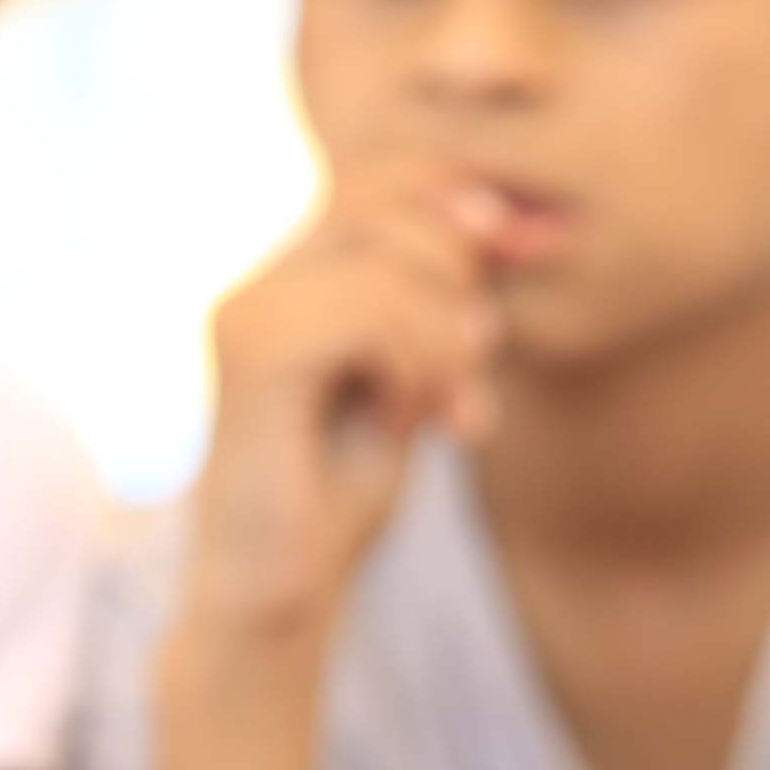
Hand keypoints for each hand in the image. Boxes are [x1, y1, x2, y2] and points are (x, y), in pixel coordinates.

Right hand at [175, 162, 517, 641]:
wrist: (281, 598)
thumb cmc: (344, 498)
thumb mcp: (419, 378)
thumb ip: (448, 302)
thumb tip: (520, 223)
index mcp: (290, 276)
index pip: (381, 171)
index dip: (462, 197)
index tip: (523, 254)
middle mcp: (257, 277)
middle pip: (387, 194)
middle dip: (461, 273)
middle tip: (478, 365)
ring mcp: (245, 309)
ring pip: (389, 257)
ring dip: (449, 339)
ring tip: (452, 411)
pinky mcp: (254, 354)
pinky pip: (371, 313)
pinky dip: (419, 368)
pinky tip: (412, 423)